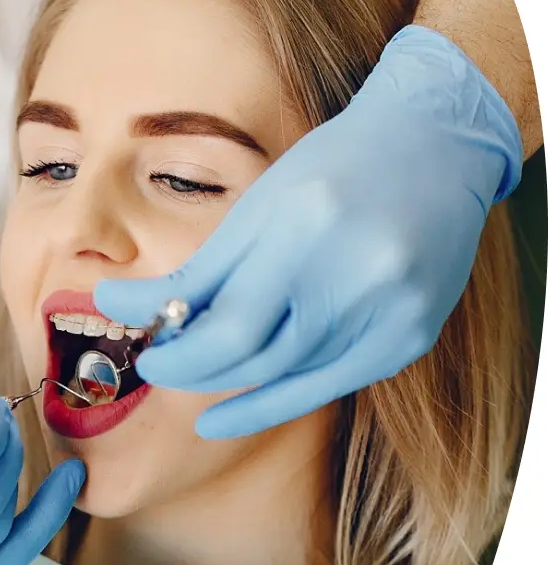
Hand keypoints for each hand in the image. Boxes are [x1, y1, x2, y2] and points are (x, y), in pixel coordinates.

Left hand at [94, 25, 522, 438]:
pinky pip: (324, 389)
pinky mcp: (410, 340)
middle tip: (159, 364)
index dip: (178, 353)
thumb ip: (201, 270)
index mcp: (306, 227)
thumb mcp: (260, 205)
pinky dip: (268, 404)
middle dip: (192, 369)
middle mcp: (357, 277)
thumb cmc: (334, 167)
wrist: (439, 147)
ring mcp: (392, 315)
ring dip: (224, 385)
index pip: (229, 326)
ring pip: (286, 379)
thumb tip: (124, 309)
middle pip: (255, 360)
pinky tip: (222, 418)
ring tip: (190, 375)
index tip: (144, 349)